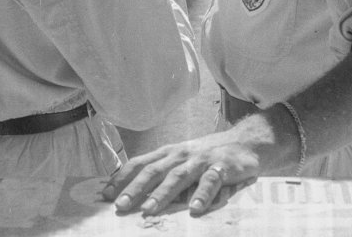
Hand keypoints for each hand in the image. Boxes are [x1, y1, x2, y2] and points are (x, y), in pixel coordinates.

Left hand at [103, 131, 260, 216]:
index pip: (141, 163)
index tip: (105, 194)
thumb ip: (164, 171)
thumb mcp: (183, 158)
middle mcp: (182, 154)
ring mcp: (201, 160)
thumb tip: (135, 191)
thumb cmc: (209, 155)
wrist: (246, 142)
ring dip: (162, 193)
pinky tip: (195, 208)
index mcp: (169, 153)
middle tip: (121, 206)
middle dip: (136, 188)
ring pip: (178, 176)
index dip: (123, 178)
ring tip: (150, 209)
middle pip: (155, 170)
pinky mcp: (221, 167)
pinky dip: (202, 195)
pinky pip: (210, 182)